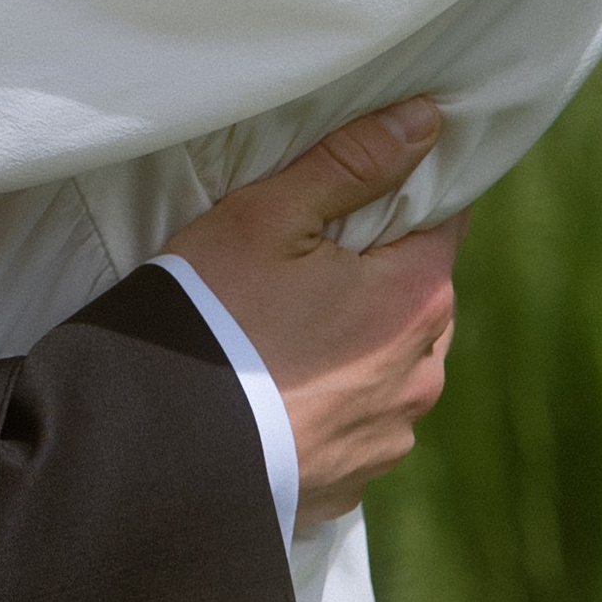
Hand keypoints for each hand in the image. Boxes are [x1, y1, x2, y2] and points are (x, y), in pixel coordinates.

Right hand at [166, 100, 458, 527]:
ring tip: (286, 341)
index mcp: (415, 300)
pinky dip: (330, 410)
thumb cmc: (212, 316)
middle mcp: (421, 373)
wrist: (159, 445)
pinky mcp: (352, 482)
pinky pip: (358, 429)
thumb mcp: (268, 218)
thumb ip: (351, 163)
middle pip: (418, 300)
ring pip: (393, 369)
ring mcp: (389, 436)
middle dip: (378, 280)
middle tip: (305, 269)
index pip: (443, 225)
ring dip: (358, 351)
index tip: (361, 197)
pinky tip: (278, 397)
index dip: (405, 202)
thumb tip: (425, 119)